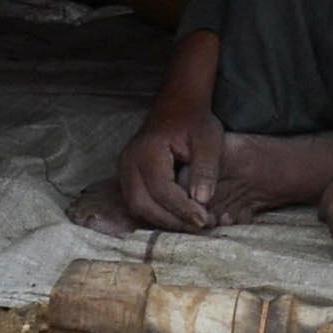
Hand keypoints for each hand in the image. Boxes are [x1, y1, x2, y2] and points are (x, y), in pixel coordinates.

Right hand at [115, 96, 227, 234]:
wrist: (178, 106)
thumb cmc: (194, 121)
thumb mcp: (208, 140)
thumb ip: (206, 169)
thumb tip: (202, 201)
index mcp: (147, 151)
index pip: (162, 190)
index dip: (182, 209)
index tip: (204, 220)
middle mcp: (129, 162)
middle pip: (142, 204)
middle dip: (170, 221)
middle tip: (197, 226)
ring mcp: (124, 170)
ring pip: (137, 207)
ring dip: (163, 221)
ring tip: (191, 223)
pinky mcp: (128, 177)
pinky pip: (138, 202)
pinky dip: (157, 213)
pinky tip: (179, 216)